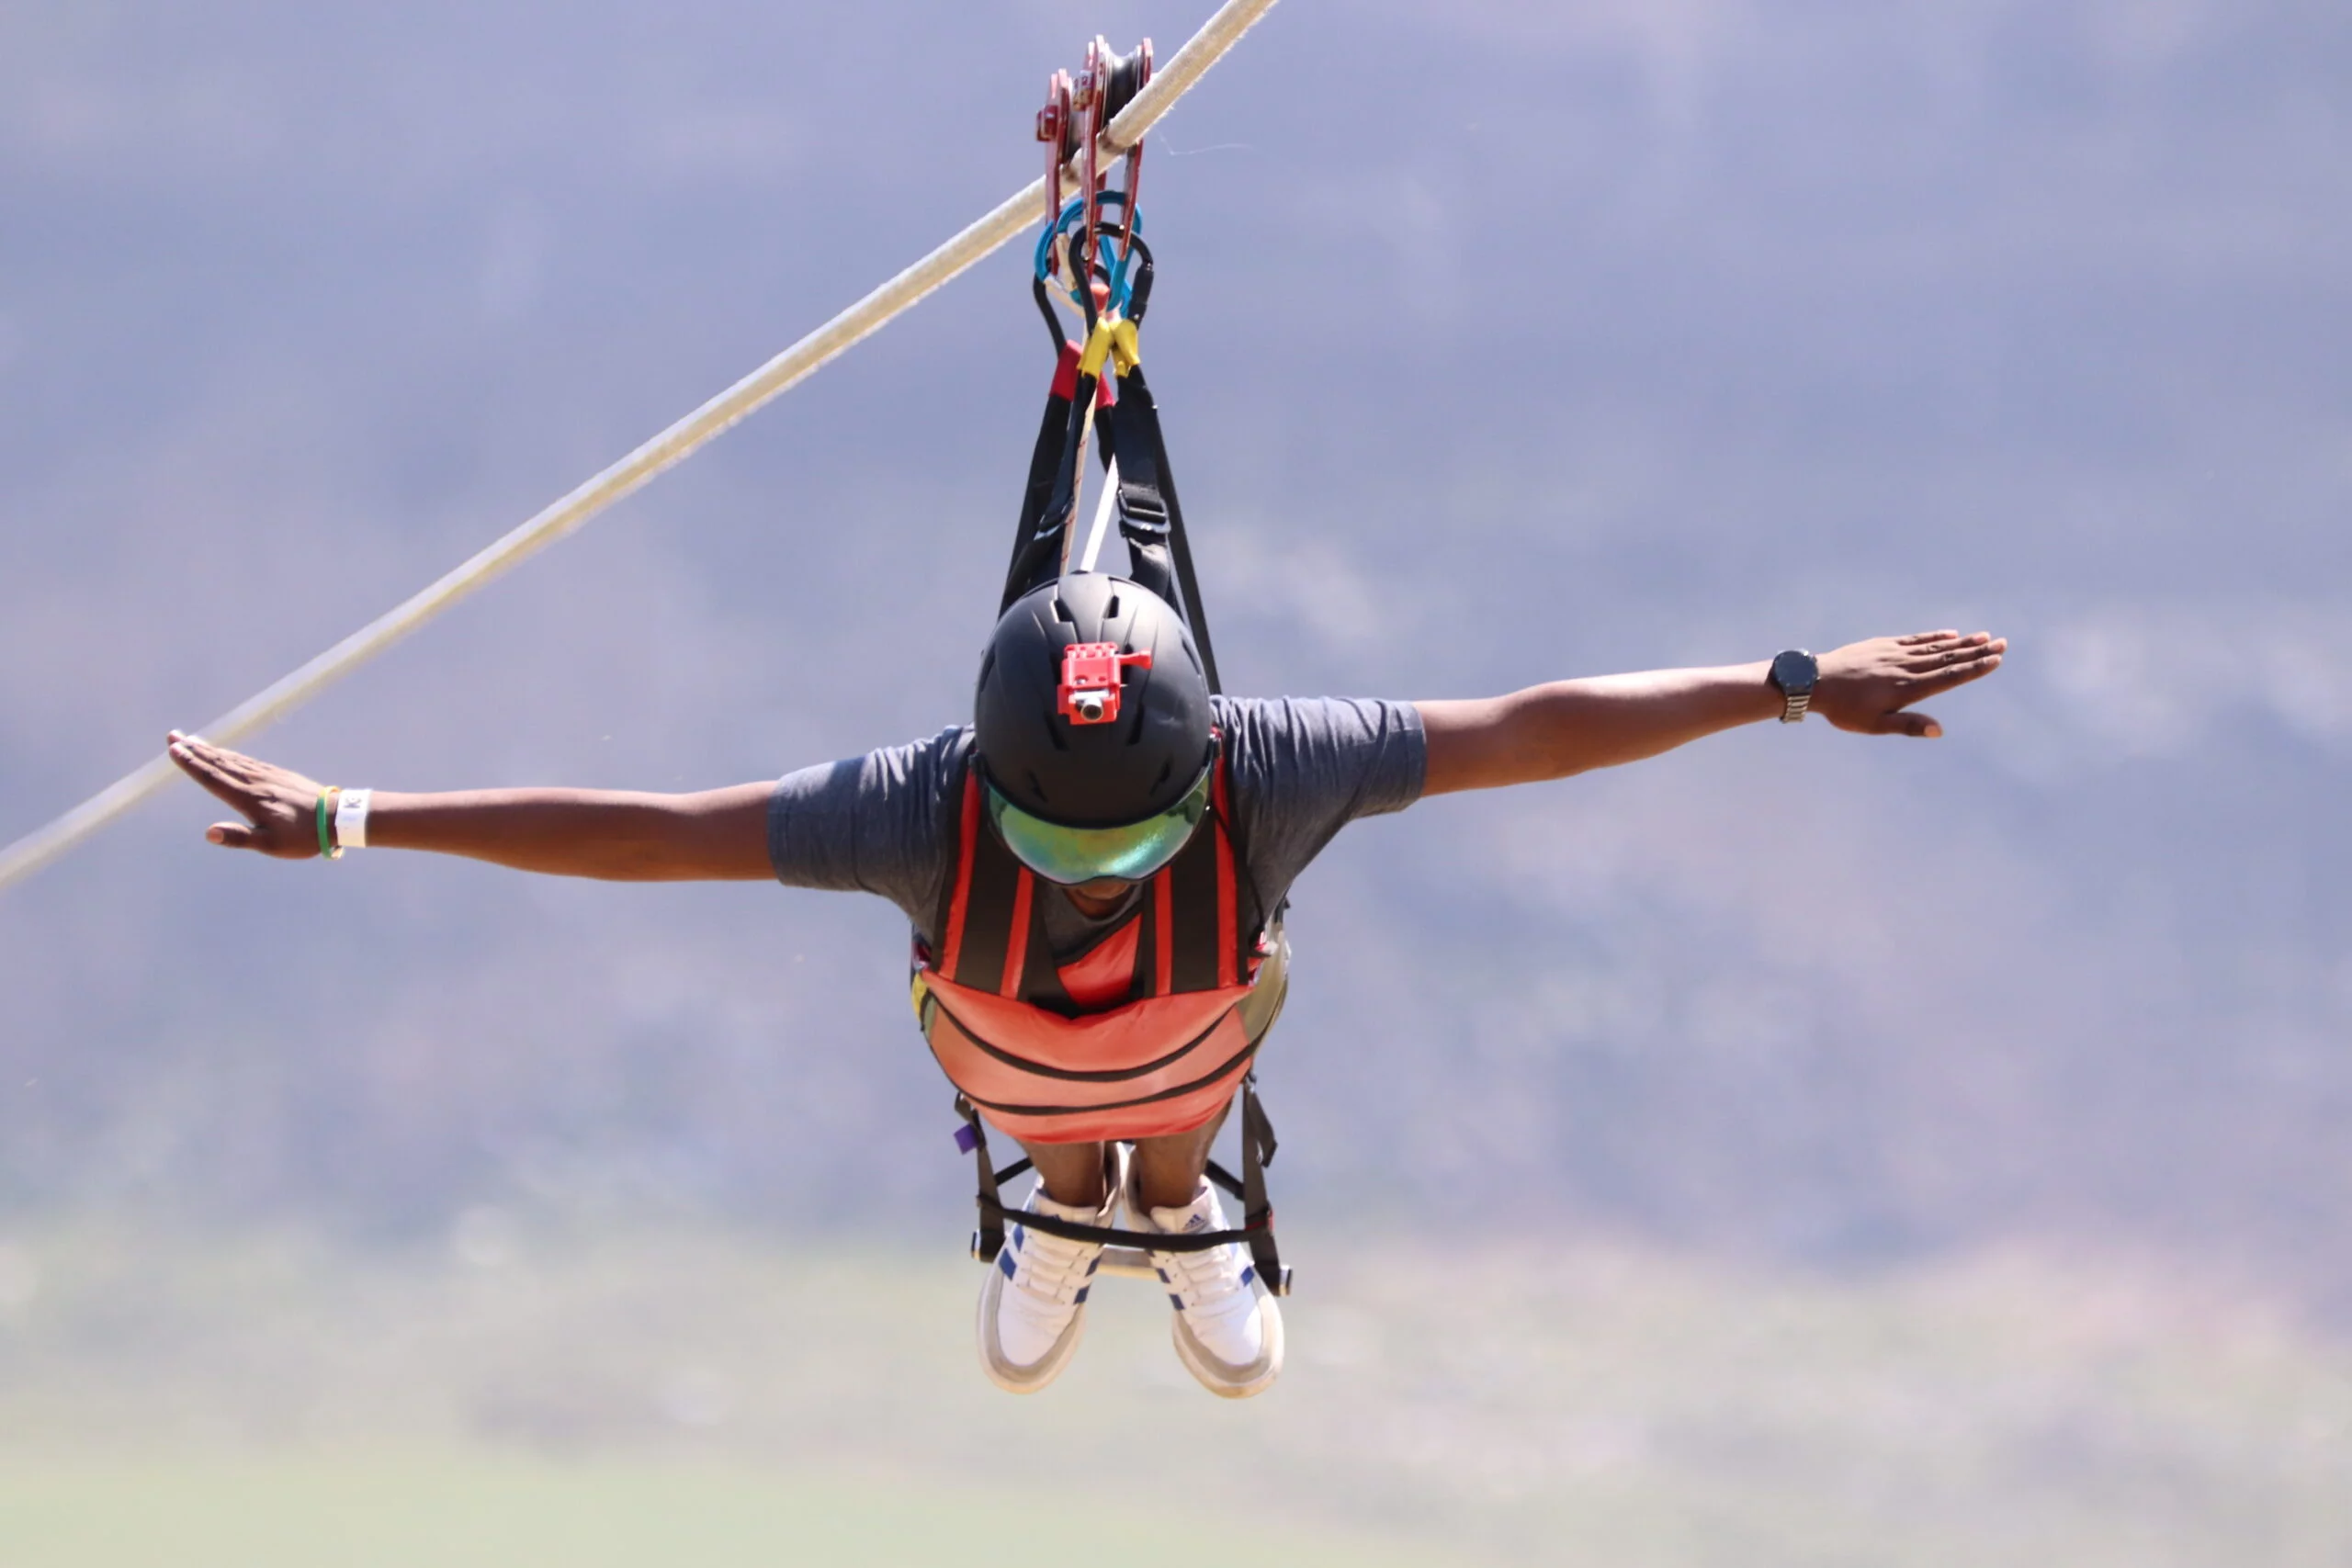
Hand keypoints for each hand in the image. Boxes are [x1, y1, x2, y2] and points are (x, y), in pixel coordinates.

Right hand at [165, 730, 331, 857]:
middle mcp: (255, 782)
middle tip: (173, 737)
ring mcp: (268, 776)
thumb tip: (209, 833)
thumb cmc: (304, 836)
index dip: (192, 764)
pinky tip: (225, 754)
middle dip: (194, 750)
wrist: (337, 818)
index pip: (213, 778)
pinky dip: (231, 755)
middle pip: (218, 763)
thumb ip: (239, 838)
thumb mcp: (271, 844)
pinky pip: (248, 761)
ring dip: (210, 750)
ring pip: (232, 759)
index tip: (174, 750)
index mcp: (249, 798)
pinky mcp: (278, 775)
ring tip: (191, 740)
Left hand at [1810, 630, 2005, 737]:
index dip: (1975, 668)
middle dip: (1978, 652)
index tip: (1997, 660)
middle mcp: (1906, 668)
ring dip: (1961, 643)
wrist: (1814, 681)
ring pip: (1935, 647)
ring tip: (1984, 637)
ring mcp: (1894, 654)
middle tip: (2003, 643)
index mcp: (1908, 689)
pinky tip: (1950, 634)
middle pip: (1948, 658)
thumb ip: (1908, 725)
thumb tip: (1940, 730)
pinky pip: (1914, 639)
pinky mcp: (1882, 645)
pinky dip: (1934, 637)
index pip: (1949, 677)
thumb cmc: (1844, 710)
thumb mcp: (1874, 725)